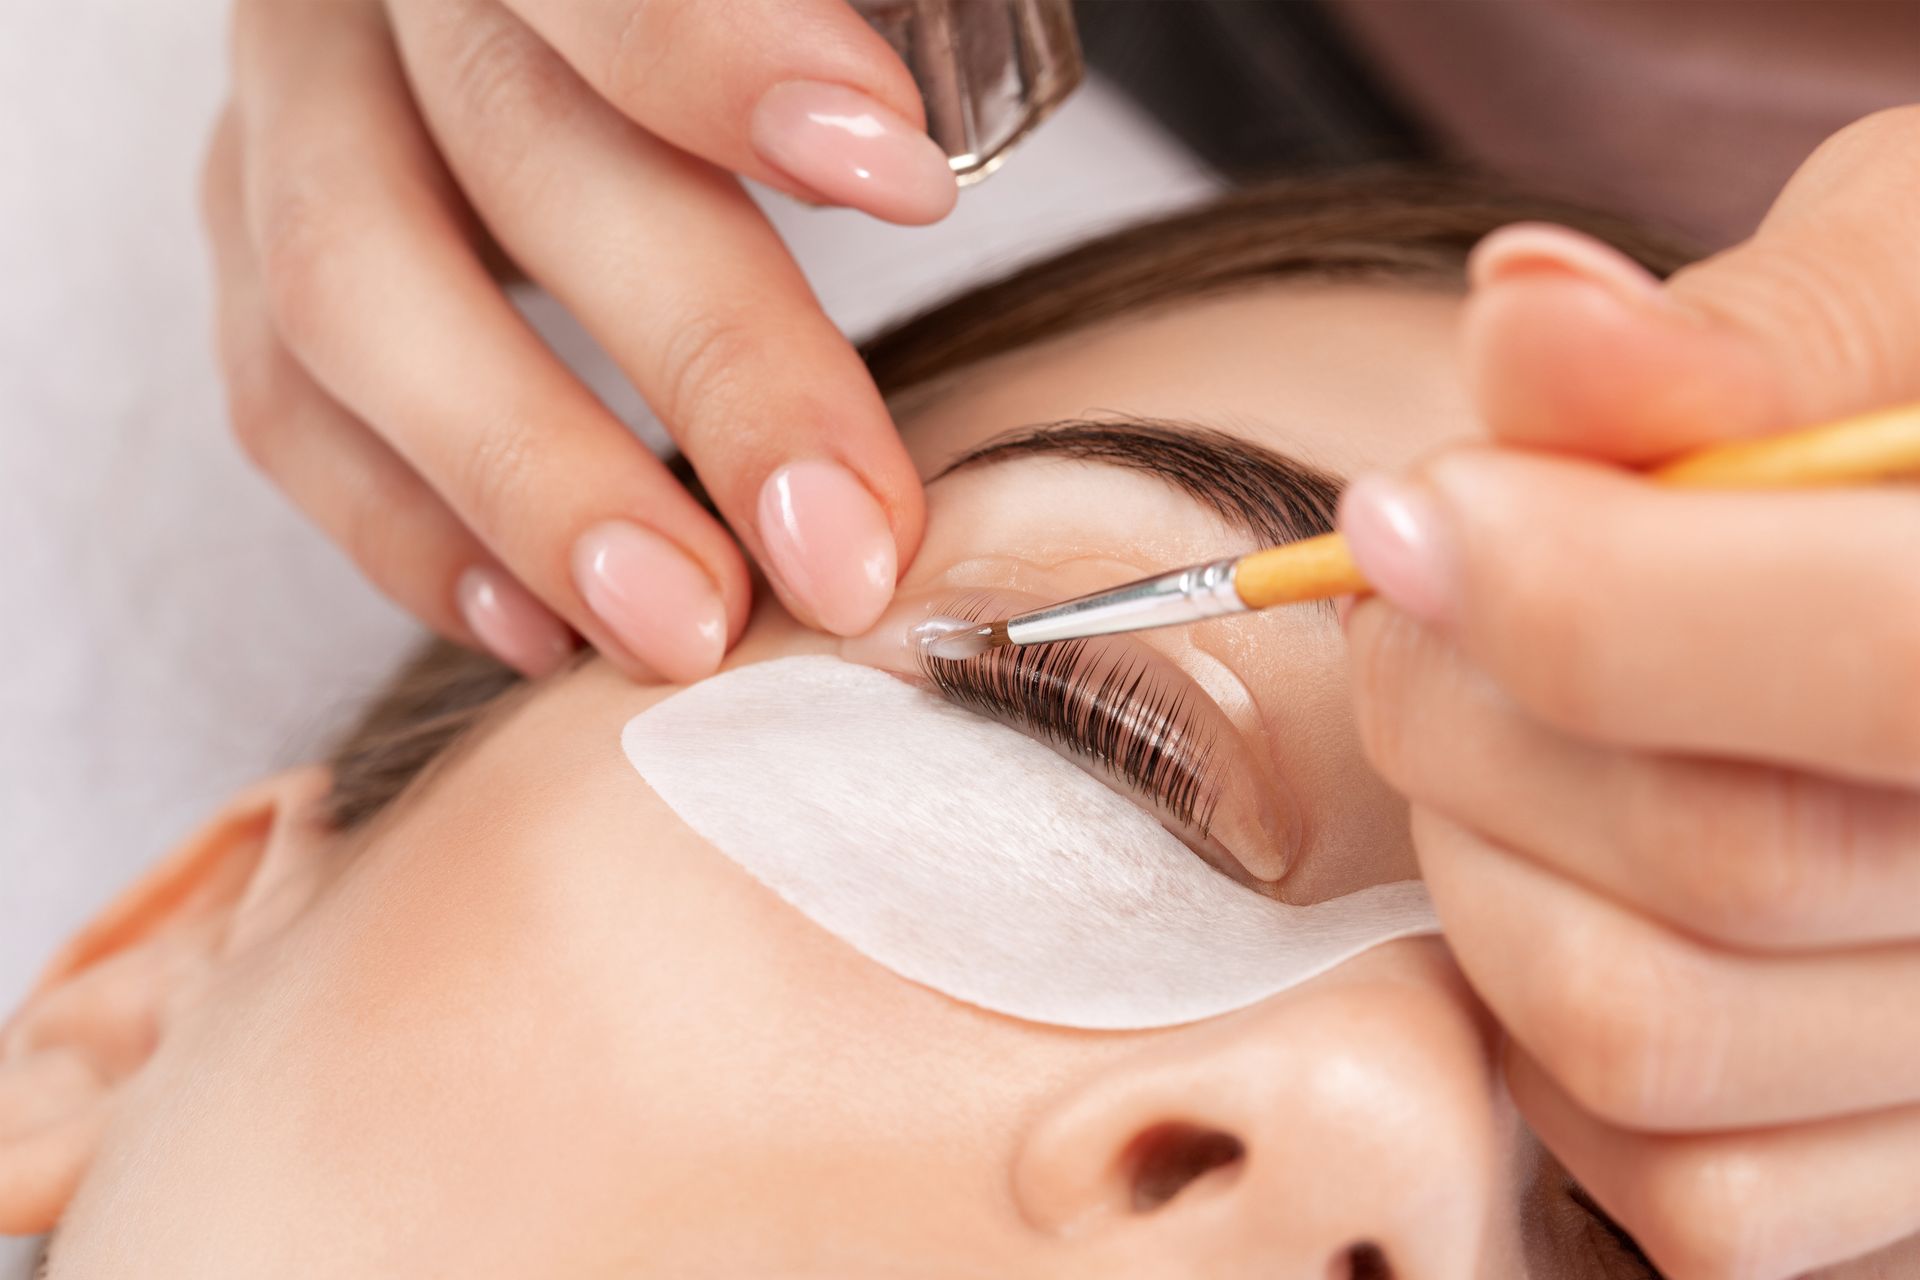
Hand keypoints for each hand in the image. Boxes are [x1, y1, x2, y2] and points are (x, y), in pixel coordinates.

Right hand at [201, 0, 952, 680]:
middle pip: (515, 144)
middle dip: (704, 358)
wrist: (521, 38)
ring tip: (683, 629)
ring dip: (534, 486)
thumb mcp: (791, 19)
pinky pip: (282, 405)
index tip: (904, 182)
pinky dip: (410, 532)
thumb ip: (800, 53)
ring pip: (350, 292)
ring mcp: (286, 110)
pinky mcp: (243, 240)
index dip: (724, 57)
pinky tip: (542, 628)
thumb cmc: (717, 32)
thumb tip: (924, 169)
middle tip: (840, 543)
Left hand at [1339, 107, 1919, 1276]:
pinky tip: (1559, 871)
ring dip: (1477, 854)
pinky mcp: (1905, 1162)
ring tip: (1488, 722)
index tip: (1409, 514)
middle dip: (1468, 701)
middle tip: (1413, 587)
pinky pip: (1662, 1174)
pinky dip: (1535, 1024)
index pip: (1886, 660)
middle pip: (1719, 858)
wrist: (1919, 562)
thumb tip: (1528, 321)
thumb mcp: (1905, 277)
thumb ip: (1743, 334)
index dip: (1595, 594)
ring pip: (1642, 1028)